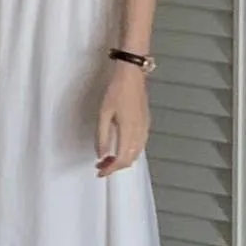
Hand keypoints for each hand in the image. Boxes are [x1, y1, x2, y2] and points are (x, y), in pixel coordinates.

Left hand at [96, 62, 149, 177]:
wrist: (131, 73)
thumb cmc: (116, 90)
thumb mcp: (104, 113)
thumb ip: (102, 136)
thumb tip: (101, 154)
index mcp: (129, 130)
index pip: (122, 159)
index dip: (110, 169)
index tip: (100, 171)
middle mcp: (140, 132)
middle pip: (130, 159)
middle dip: (116, 167)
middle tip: (101, 166)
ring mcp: (145, 127)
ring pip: (136, 153)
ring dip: (123, 160)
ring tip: (108, 159)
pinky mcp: (146, 122)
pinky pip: (140, 144)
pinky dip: (130, 152)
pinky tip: (120, 147)